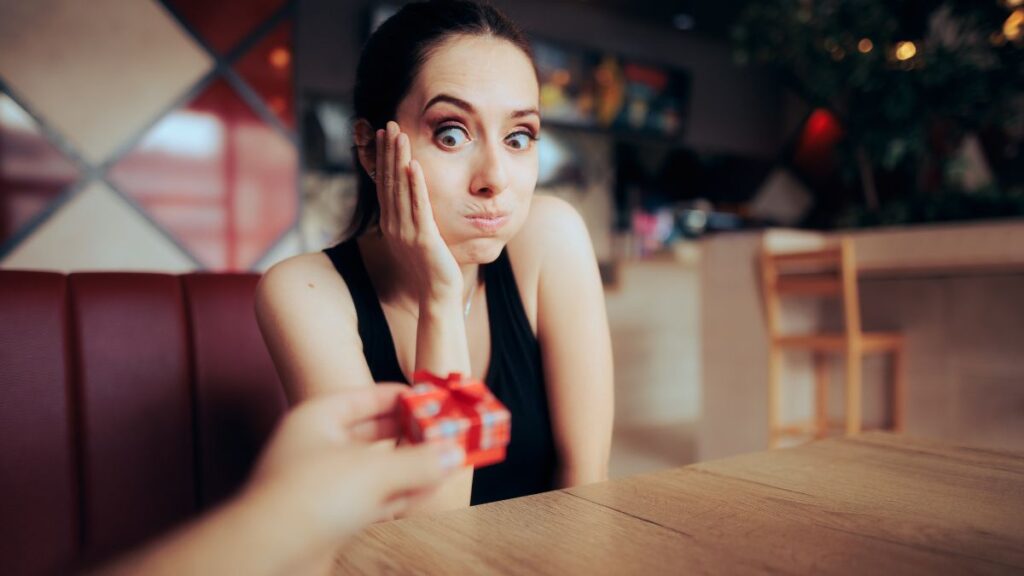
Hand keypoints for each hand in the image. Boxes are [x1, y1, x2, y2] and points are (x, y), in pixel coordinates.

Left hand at [243, 384, 463, 542]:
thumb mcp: (374, 471)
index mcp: (318, 418)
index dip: (404, 398)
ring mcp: (323, 483)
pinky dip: (399, 494)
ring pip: (376, 468)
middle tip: (446, 433)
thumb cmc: (308, 498)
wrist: (269, 555)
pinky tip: (426, 492)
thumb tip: (454, 453)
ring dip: (410, 467)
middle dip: (411, 434)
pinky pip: (373, 497)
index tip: (435, 401)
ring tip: (446, 462)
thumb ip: (419, 461)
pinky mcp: (330, 515)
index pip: (368, 397)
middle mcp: (319, 446)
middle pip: (374, 432)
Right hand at [376, 121, 462, 301]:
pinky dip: (415, 185)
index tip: (383, 135)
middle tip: (388, 124)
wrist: (437, 295)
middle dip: (388, 151)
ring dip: (399, 160)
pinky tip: (413, 165)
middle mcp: (394, 225)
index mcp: (391, 224)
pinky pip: (418, 206)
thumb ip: (412, 218)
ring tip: (399, 135)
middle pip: (388, 181)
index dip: (383, 158)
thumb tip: (411, 200)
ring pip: (400, 189)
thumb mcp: (417, 238)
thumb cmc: (431, 268)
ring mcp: (407, 231)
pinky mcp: (423, 238)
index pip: (384, 184)